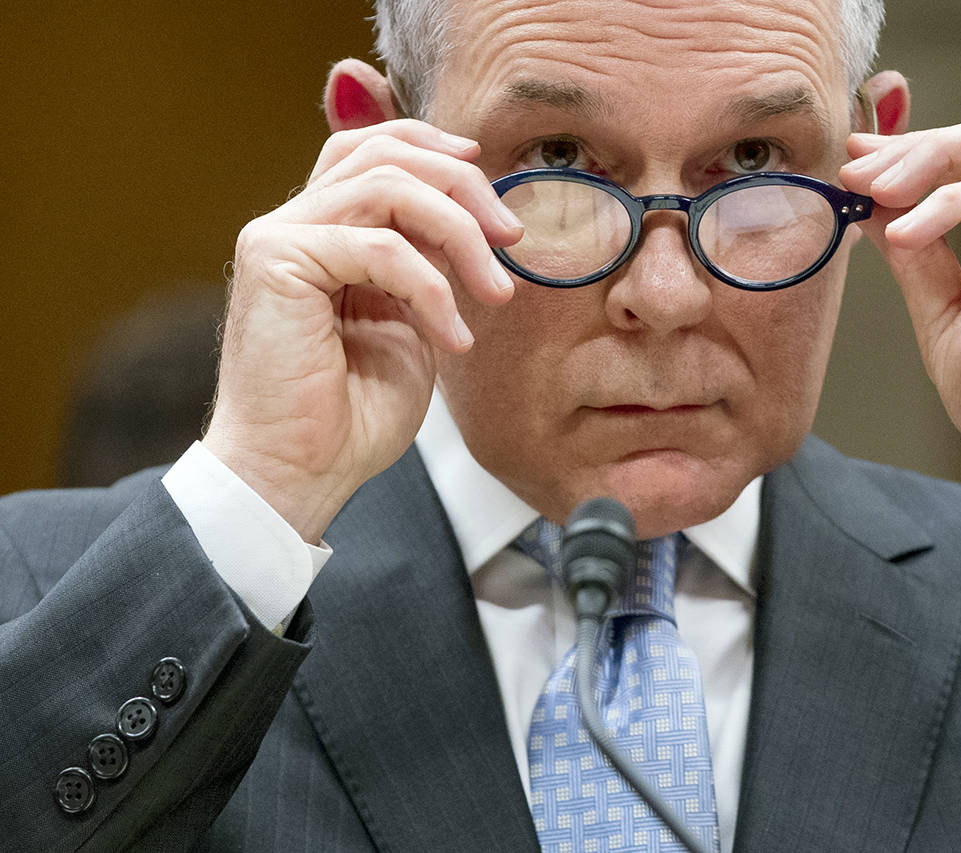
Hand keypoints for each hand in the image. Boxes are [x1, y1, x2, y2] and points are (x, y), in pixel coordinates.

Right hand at [204, 120, 521, 541]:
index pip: (374, 151)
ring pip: (387, 185)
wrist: (297, 475)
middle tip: (511, 240)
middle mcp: (293, 223)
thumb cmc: (350, 416)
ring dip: (460, 234)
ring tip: (496, 292)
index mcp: (322, 232)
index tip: (494, 195)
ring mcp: (278, 236)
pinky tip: (454, 338)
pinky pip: (378, 246)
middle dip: (464, 187)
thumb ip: (427, 266)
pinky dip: (431, 288)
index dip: (436, 151)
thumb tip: (474, 223)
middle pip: (385, 153)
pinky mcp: (275, 260)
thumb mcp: (410, 325)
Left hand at [839, 112, 960, 533]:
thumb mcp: (946, 319)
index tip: (858, 162)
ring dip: (932, 160)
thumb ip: (919, 259)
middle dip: (921, 145)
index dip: (920, 152)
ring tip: (873, 189)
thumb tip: (876, 209)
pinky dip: (951, 205)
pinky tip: (905, 231)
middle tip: (858, 166)